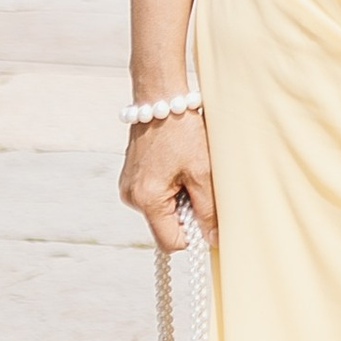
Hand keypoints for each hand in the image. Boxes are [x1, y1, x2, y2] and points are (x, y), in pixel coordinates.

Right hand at [120, 107, 213, 250]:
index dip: (194, 234)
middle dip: (187, 213)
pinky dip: (170, 188)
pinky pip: (155, 196)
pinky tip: (176, 166)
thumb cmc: (183, 131)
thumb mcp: (202, 172)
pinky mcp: (130, 178)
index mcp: (147, 199)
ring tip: (186, 170)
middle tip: (198, 183)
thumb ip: (208, 210)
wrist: (161, 99)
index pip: (171, 242)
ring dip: (179, 199)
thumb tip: (213, 240)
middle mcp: (131, 198)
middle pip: (166, 227)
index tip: (207, 213)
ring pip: (161, 211)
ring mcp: (128, 187)